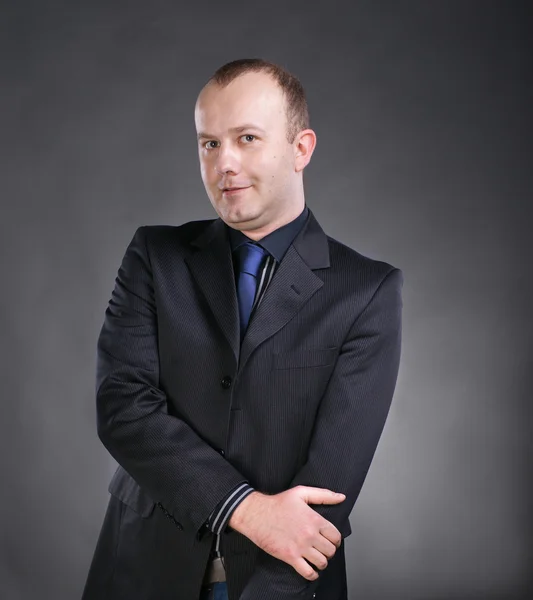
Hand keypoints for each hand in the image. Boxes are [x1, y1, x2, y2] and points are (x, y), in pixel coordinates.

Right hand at [228, 485, 344, 580]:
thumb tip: (341, 497)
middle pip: (330, 550)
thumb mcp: (301, 493)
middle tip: (322, 549)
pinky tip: (310, 570)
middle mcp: (310, 534)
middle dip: (329, 550)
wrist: (256, 514)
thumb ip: (323, 495)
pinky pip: (308, 572)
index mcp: (314, 519)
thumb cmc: (277, 503)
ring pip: (322, 562)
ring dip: (321, 562)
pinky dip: (312, 574)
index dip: (335, 539)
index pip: (336, 536)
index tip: (330, 540)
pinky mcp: (290, 557)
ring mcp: (300, 547)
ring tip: (316, 558)